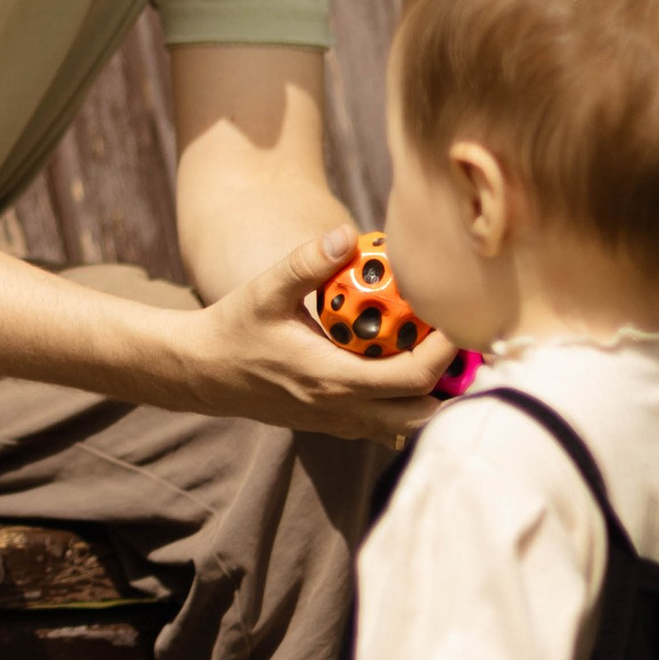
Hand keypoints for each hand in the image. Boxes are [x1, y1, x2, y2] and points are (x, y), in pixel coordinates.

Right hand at [180, 227, 451, 439]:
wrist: (201, 372)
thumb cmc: (234, 328)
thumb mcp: (265, 291)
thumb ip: (306, 263)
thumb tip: (347, 234)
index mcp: (332, 379)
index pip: (412, 377)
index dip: (445, 352)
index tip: (457, 318)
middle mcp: (341, 409)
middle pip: (421, 412)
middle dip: (448, 380)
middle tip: (454, 337)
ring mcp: (337, 422)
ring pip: (405, 425)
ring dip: (428, 393)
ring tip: (431, 350)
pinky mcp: (332, 423)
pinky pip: (383, 423)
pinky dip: (403, 401)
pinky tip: (397, 362)